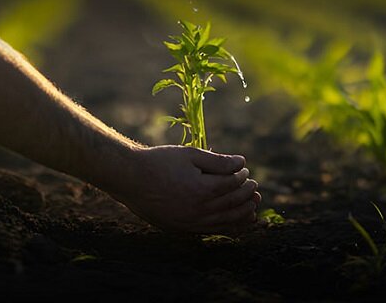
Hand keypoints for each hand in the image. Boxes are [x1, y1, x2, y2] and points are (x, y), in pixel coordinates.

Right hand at [110, 145, 260, 232]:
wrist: (130, 179)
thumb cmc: (159, 162)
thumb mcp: (189, 154)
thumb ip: (218, 161)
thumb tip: (241, 163)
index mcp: (201, 190)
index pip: (231, 184)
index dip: (242, 176)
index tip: (244, 169)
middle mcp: (198, 210)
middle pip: (232, 204)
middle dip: (246, 194)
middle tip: (254, 187)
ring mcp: (190, 223)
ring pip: (226, 221)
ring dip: (243, 213)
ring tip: (253, 206)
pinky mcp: (182, 229)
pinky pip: (212, 231)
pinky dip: (228, 228)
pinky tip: (237, 223)